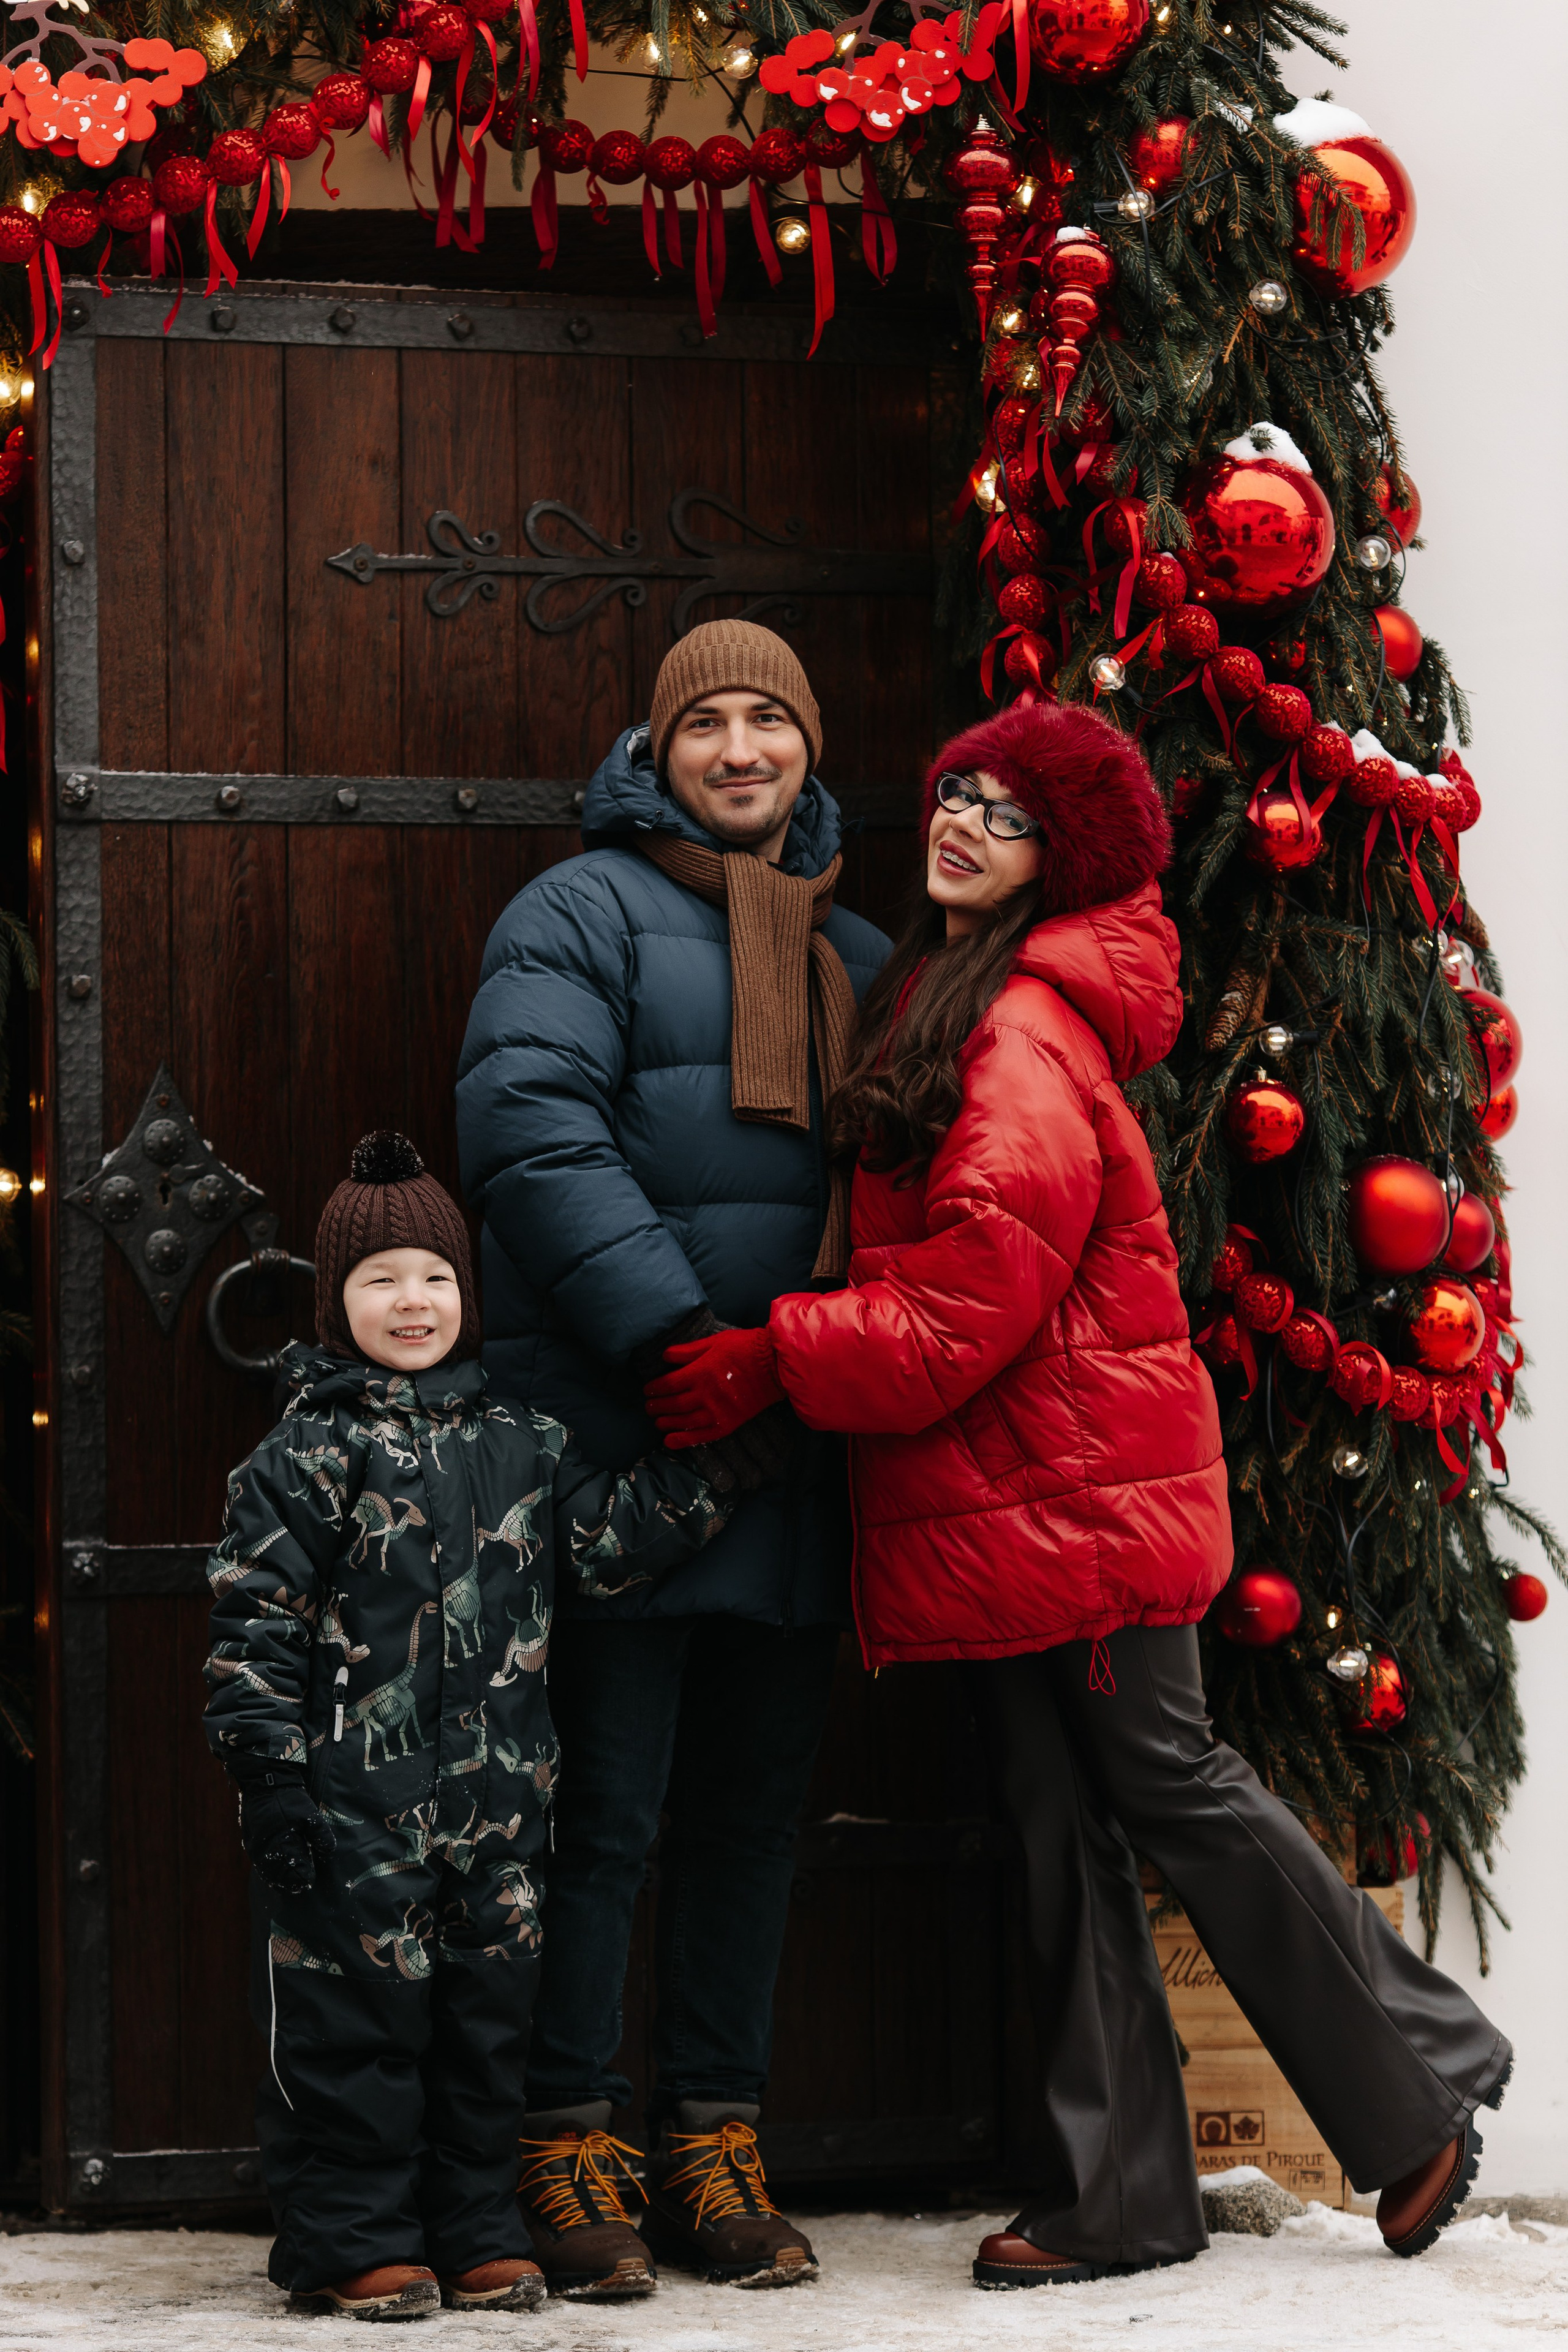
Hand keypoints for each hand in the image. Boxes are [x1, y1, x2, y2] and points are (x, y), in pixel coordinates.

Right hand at [226, 1755, 335, 1895]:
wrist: (264, 1782)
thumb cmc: (288, 1799)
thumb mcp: (309, 1814)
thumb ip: (320, 1834)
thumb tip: (329, 1851)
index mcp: (281, 1844)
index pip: (293, 1870)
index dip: (302, 1877)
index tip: (309, 1881)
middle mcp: (266, 1850)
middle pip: (279, 1875)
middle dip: (290, 1881)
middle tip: (301, 1886)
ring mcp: (255, 1848)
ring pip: (267, 1872)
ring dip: (278, 1879)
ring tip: (289, 1884)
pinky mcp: (250, 1843)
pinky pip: (259, 1864)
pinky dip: (268, 1871)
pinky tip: (275, 1874)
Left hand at [645, 1326, 784, 1445]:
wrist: (776, 1365)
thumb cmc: (746, 1348)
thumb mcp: (715, 1342)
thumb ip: (688, 1351)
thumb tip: (665, 1356)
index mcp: (701, 1372)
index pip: (668, 1384)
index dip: (654, 1388)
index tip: (648, 1390)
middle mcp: (706, 1394)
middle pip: (673, 1404)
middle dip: (656, 1406)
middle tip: (648, 1407)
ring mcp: (717, 1411)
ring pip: (683, 1421)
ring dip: (666, 1423)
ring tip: (658, 1422)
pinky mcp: (727, 1424)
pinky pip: (701, 1436)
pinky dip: (683, 1440)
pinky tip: (669, 1441)